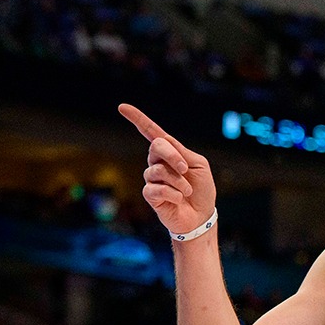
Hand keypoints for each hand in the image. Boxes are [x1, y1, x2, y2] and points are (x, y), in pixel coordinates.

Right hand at [119, 104, 217, 235]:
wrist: (202, 217)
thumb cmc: (202, 191)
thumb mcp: (198, 166)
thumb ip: (181, 152)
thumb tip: (162, 140)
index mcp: (170, 153)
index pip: (151, 133)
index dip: (138, 119)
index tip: (122, 107)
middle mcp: (158, 163)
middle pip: (156, 146)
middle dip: (172, 155)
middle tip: (185, 168)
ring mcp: (152, 179)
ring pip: (158, 170)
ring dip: (178, 181)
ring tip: (186, 191)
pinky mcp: (150, 195)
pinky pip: (156, 188)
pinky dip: (173, 193)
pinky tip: (178, 199)